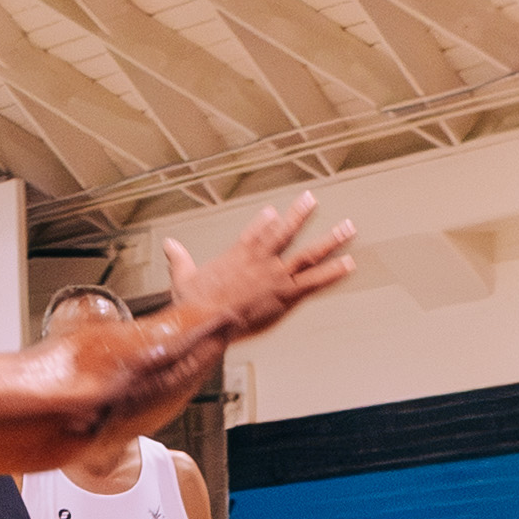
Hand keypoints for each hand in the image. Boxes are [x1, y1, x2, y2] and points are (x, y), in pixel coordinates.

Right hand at [158, 195, 353, 343]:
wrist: (207, 319)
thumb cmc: (195, 304)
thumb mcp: (182, 277)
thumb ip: (179, 259)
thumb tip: (169, 244)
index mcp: (238, 255)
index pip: (255, 232)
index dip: (266, 221)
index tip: (274, 212)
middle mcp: (261, 260)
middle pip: (286, 232)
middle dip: (301, 214)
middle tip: (313, 199)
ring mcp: (276, 276)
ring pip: (309, 254)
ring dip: (330, 240)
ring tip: (348, 228)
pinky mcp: (286, 294)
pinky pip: (315, 281)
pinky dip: (333, 272)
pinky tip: (349, 263)